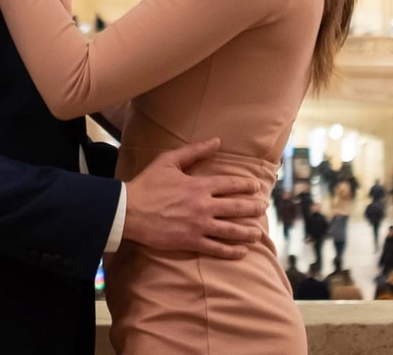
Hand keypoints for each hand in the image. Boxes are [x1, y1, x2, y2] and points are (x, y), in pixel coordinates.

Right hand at [123, 138, 267, 259]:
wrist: (129, 211)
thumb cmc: (148, 184)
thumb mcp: (169, 161)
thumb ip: (194, 151)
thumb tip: (216, 141)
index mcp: (199, 185)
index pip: (230, 184)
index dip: (246, 185)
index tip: (256, 187)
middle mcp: (203, 206)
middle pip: (236, 207)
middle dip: (252, 208)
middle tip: (263, 208)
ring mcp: (198, 225)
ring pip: (230, 230)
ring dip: (247, 232)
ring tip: (258, 233)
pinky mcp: (191, 242)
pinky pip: (216, 248)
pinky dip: (231, 251)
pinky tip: (242, 252)